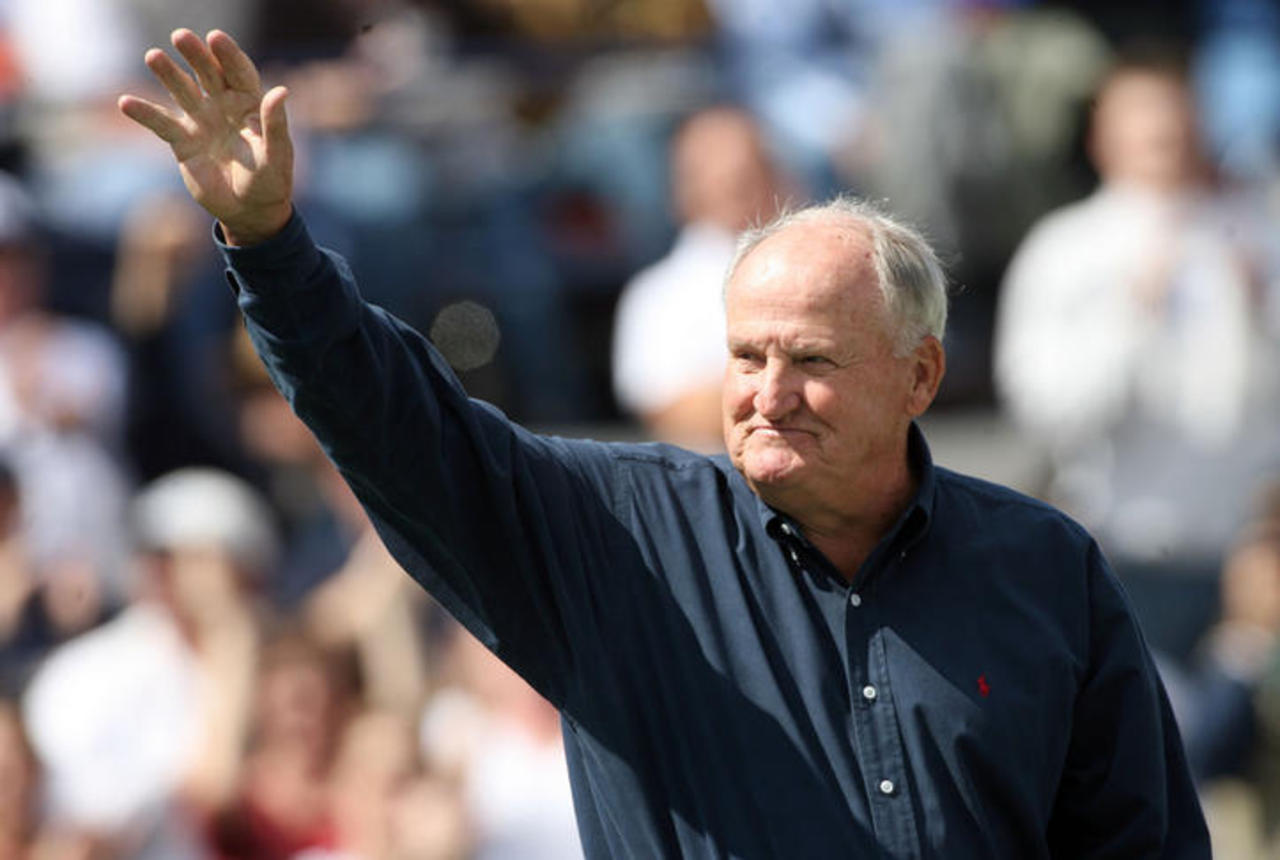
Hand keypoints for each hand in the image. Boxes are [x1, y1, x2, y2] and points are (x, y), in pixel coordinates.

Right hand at [118, 29, 292, 245]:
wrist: (248, 211)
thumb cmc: (270, 182)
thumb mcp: (276, 155)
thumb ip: (275, 125)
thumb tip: (281, 91)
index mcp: (250, 104)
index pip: (239, 73)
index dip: (228, 55)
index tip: (215, 38)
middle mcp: (223, 105)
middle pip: (208, 74)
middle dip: (196, 55)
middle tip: (181, 36)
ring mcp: (201, 120)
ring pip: (182, 91)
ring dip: (168, 74)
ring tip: (153, 56)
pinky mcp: (182, 141)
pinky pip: (162, 123)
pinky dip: (144, 113)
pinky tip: (126, 102)